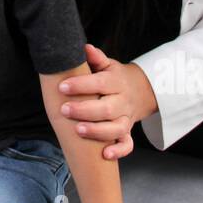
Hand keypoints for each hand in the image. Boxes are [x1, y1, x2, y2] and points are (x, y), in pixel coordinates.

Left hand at [57, 43, 158, 160]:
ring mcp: (126, 118)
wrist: (140, 90)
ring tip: (78, 130)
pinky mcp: (128, 132)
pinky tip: (105, 154)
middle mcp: (122, 101)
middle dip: (85, 110)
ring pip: (116, 128)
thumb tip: (84, 47)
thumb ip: (96, 58)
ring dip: (98, 131)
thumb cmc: (114, 77)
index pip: (100, 83)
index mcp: (116, 82)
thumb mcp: (107, 65)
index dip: (82, 85)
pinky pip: (128, 144)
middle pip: (107, 108)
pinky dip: (119, 151)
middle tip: (64, 110)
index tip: (62, 87)